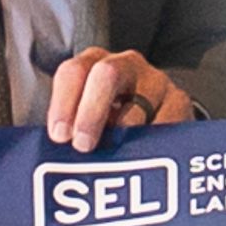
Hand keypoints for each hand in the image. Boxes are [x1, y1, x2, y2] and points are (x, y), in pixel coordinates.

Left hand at [44, 48, 194, 151]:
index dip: (63, 103)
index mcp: (93, 64)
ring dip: (121, 136)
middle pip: (107, 75)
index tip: (60, 135)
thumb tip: (46, 150)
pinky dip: (150, 144)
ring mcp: (156, 81)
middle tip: (83, 145)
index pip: (73, 72)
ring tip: (112, 161)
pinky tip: (141, 160)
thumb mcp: (80, 116)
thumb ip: (65, 127)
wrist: (154, 119)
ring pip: (137, 105)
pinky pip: (166, 123)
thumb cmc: (106, 122)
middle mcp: (126, 65)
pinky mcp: (180, 101)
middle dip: (91, 112)